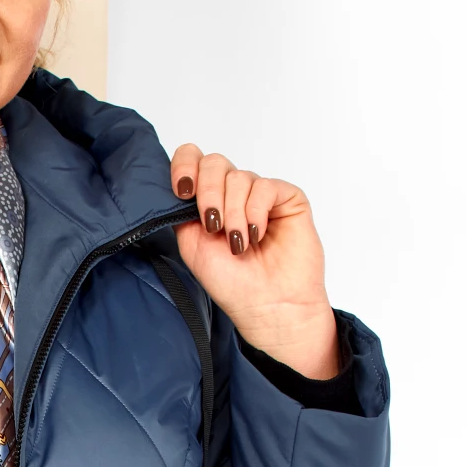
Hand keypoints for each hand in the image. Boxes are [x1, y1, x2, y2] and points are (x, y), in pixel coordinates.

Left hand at [170, 146, 339, 378]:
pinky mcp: (287, 198)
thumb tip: (179, 182)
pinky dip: (255, 211)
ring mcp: (260, 194)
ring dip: (233, 212)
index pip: (193, 160)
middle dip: (208, 193)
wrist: (266, 306)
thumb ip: (181, 210)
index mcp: (208, 201)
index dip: (185, 165)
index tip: (182, 189)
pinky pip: (265, 187)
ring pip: (238, 177)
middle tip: (212, 225)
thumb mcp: (192, 244)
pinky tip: (256, 234)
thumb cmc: (232, 283)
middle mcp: (233, 193)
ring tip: (238, 243)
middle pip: (214, 163)